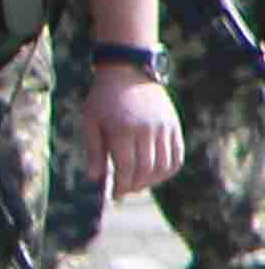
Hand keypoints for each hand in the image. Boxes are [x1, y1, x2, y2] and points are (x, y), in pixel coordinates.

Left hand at [93, 64, 187, 198]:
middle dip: (135, 185)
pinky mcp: (174, 126)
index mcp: (122, 129)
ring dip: (152, 181)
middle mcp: (146, 129)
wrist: (128, 73)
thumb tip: (96, 179)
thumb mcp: (90, 122)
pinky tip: (156, 174)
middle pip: (146, 169)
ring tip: (138, 184)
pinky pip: (177, 156)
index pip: (127, 167)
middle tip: (125, 191)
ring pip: (164, 166)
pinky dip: (168, 170)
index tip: (115, 195)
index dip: (122, 185)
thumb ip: (94, 151)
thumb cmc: (103, 100)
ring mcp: (163, 128)